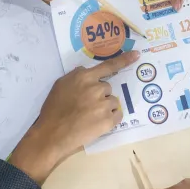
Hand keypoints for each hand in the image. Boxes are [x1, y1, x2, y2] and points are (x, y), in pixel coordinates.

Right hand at [9, 51, 140, 181]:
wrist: (52, 134)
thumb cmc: (53, 110)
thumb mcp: (60, 85)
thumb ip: (76, 76)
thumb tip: (87, 73)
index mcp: (83, 77)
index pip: (107, 66)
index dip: (124, 60)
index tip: (137, 54)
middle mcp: (96, 87)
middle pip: (107, 88)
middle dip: (99, 95)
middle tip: (86, 107)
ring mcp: (103, 104)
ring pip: (112, 102)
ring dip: (105, 108)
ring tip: (89, 117)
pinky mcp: (108, 120)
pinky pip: (117, 115)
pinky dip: (110, 119)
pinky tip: (97, 124)